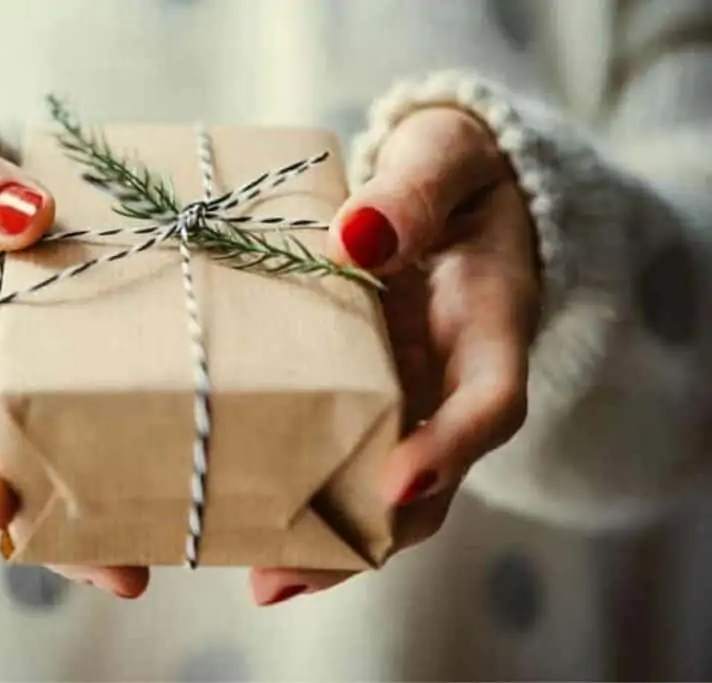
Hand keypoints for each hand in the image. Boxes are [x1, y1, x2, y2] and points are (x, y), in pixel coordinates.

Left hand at [250, 108, 540, 605]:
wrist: (445, 188)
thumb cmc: (451, 170)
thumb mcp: (443, 158)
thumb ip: (414, 191)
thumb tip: (358, 236)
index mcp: (489, 324)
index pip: (488, 402)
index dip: (451, 447)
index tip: (400, 480)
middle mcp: (451, 380)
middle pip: (431, 480)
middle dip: (372, 533)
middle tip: (291, 575)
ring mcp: (409, 397)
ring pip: (385, 490)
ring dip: (332, 541)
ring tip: (264, 577)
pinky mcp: (367, 396)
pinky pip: (345, 456)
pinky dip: (308, 496)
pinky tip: (251, 521)